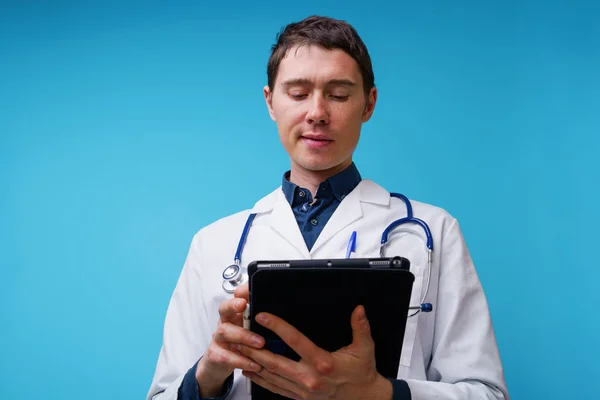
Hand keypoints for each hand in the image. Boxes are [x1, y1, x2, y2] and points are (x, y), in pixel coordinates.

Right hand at [195, 284, 264, 396]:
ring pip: (225, 331)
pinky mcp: (215, 355)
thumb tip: (286, 314)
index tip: (247, 293)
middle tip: (244, 306)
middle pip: (224, 309)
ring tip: (261, 343)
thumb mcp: (252, 330)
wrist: (219, 364)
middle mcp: (225, 322)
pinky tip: (255, 364)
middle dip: (233, 306)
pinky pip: (226, 356)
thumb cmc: (241, 343)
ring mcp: (218, 338)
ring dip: (244, 336)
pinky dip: (242, 361)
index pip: (234, 297)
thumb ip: (263, 322)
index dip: (240, 293)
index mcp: (235, 314)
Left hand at [239, 305, 391, 399]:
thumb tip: (359, 309)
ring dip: (253, 363)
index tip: (263, 316)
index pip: (295, 341)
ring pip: (272, 376)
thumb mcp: (365, 348)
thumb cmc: (363, 372)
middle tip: (240, 335)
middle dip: (255, 349)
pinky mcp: (300, 397)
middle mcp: (310, 378)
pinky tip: (250, 371)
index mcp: (324, 363)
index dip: (277, 327)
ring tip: (238, 350)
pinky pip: (275, 389)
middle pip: (275, 361)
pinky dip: (260, 380)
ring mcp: (303, 390)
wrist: (365, 399)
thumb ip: (360, 327)